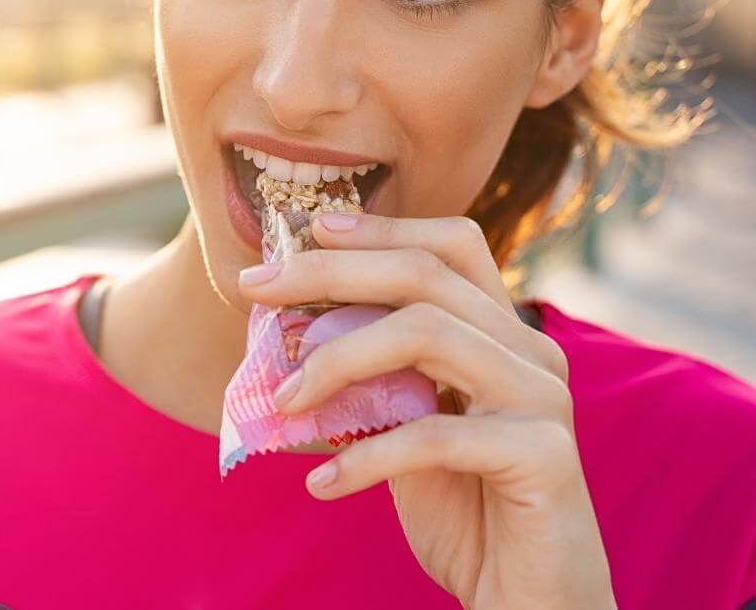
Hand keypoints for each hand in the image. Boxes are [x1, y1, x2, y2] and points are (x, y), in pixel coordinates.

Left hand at [238, 213, 615, 609]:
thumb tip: (291, 331)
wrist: (529, 601)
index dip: (383, 227)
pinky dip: (365, 458)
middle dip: (331, 273)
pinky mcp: (543, 457)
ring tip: (282, 401)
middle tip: (256, 288)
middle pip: (425, 275)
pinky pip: (434, 436)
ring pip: (428, 334)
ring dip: (338, 360)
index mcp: (503, 332)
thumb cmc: (464, 507)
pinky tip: (322, 484)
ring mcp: (543, 398)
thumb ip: (374, 377)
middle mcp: (531, 350)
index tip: (311, 228)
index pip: (451, 245)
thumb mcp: (407, 427)